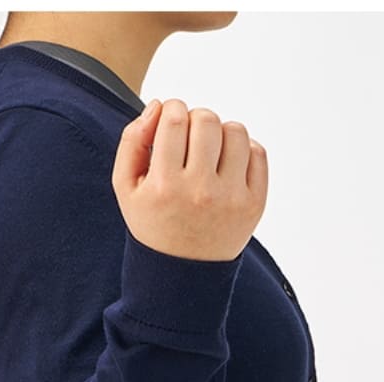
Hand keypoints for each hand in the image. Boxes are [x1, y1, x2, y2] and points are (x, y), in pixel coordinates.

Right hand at [112, 97, 267, 262]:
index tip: (170, 123)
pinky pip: (257, 152)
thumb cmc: (153, 223)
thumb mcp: (126, 188)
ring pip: (235, 131)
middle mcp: (200, 192)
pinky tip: (226, 167)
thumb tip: (159, 105)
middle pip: (207, 119)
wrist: (183, 273)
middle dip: (196, 121)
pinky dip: (243, 150)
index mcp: (165, 186)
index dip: (172, 110)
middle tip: (189, 141)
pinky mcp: (254, 204)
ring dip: (221, 133)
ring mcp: (231, 199)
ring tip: (209, 153)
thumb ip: (132, 141)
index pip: (175, 118)